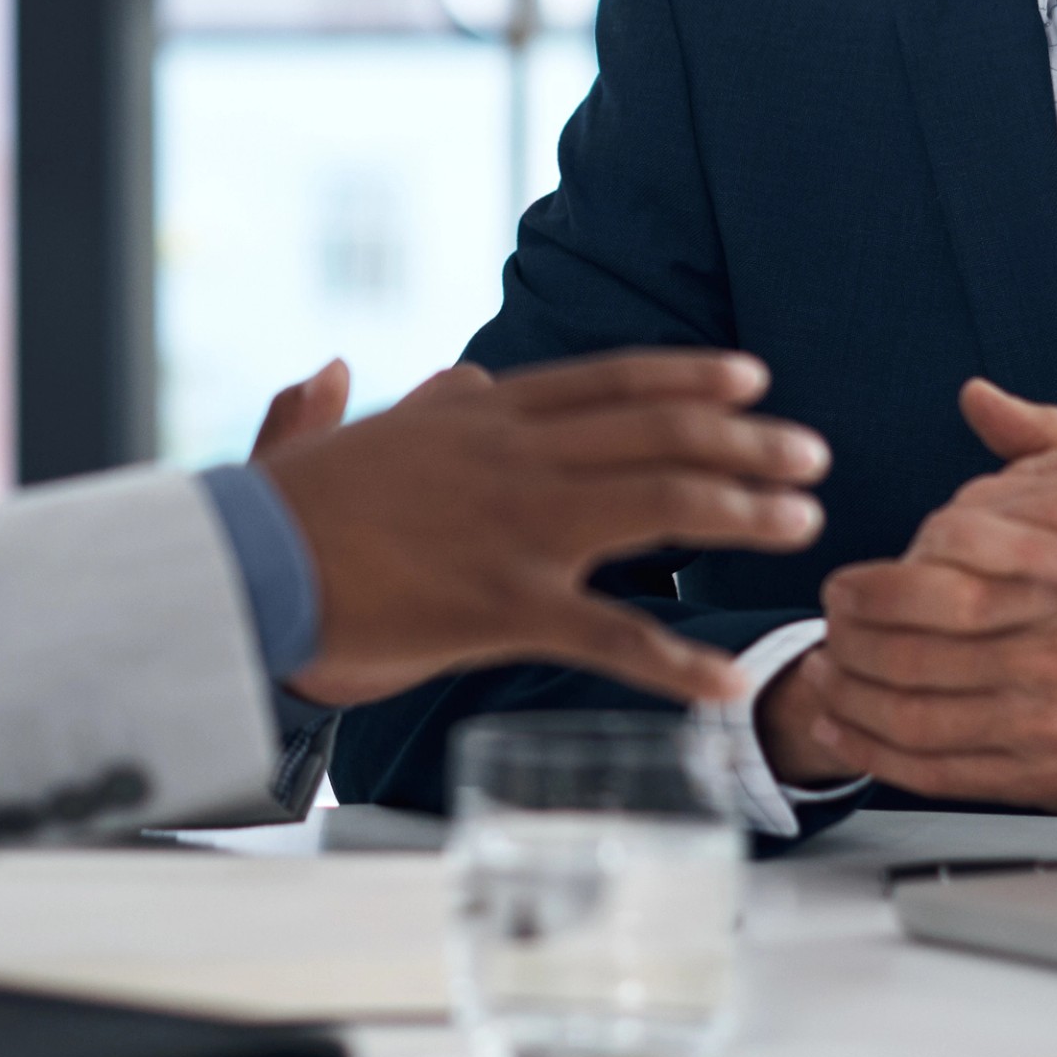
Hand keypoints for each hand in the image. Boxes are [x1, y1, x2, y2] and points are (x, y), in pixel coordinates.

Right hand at [257, 350, 829, 709]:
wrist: (244, 567)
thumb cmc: (283, 512)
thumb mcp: (330, 439)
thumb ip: (366, 406)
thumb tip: (376, 374)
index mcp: (482, 417)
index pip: (612, 384)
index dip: (691, 380)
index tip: (754, 381)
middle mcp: (514, 457)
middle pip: (658, 435)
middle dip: (747, 444)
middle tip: (812, 459)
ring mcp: (514, 529)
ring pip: (657, 505)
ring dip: (740, 512)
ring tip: (801, 524)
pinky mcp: (501, 607)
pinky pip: (608, 634)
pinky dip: (674, 662)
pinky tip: (726, 682)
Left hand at [752, 379, 1056, 804]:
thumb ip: (1046, 447)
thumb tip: (983, 397)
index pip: (929, 590)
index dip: (867, 592)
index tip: (840, 586)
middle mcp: (1052, 657)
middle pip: (907, 658)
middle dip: (846, 649)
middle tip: (820, 636)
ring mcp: (1050, 726)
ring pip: (914, 719)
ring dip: (853, 703)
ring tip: (824, 684)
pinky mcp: (1050, 779)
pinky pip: (943, 774)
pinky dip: (883, 755)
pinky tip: (854, 734)